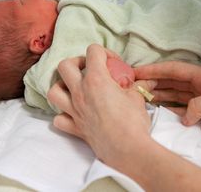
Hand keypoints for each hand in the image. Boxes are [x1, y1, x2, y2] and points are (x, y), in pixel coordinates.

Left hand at [47, 44, 155, 162]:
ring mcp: (74, 111)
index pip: (93, 52)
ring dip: (62, 86)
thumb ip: (138, 86)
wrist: (127, 149)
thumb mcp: (138, 98)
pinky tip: (74, 114)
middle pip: (65, 66)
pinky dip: (63, 114)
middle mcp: (80, 93)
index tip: (114, 63)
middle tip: (90, 69)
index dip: (105, 53)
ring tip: (75, 88)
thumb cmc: (133, 122)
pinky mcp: (75, 128)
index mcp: (96, 80)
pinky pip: (58, 119)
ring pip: (54, 91)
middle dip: (77, 63)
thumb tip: (147, 81)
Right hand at [135, 61, 200, 138]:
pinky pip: (183, 109)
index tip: (137, 71)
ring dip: (159, 95)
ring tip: (142, 98)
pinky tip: (161, 113)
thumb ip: (198, 104)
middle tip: (134, 87)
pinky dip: (170, 110)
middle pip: (171, 81)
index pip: (174, 69)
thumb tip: (182, 116)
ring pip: (175, 95)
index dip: (155, 69)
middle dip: (153, 82)